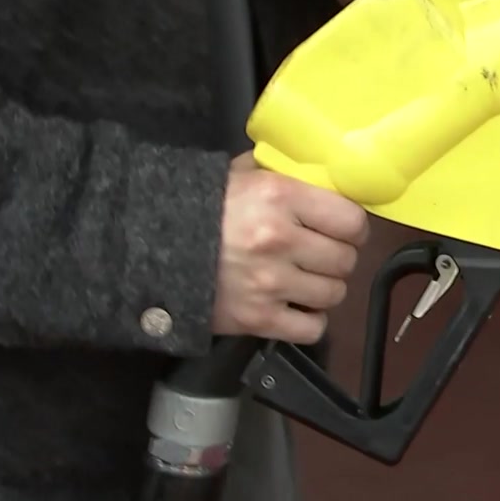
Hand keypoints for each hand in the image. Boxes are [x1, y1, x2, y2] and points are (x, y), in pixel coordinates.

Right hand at [212, 153, 369, 343]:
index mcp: (280, 197)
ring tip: (305, 277)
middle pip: (346, 260)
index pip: (352, 221)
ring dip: (324, 287)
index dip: (353, 228)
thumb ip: (282, 171)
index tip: (345, 229)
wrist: (146, 246)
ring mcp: (269, 283)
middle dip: (338, 257)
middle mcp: (279, 240)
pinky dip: (309, 320)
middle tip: (322, 254)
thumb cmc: (198, 206)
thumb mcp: (240, 173)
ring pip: (334, 294)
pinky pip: (311, 328)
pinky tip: (295, 305)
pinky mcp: (256, 319)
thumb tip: (323, 174)